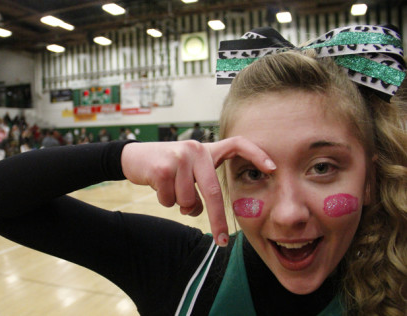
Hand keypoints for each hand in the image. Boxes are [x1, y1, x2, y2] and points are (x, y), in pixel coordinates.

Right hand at [121, 137, 275, 245]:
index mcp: (207, 151)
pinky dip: (165, 201)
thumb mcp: (187, 173)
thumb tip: (197, 211)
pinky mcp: (163, 168)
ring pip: (188, 200)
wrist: (134, 157)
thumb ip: (199, 189)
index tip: (273, 168)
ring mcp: (179, 157)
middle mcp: (196, 150)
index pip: (237, 144)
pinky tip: (158, 186)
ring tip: (170, 189)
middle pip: (213, 191)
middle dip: (217, 220)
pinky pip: (171, 200)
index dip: (257, 154)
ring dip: (180, 204)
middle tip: (221, 241)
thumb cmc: (167, 168)